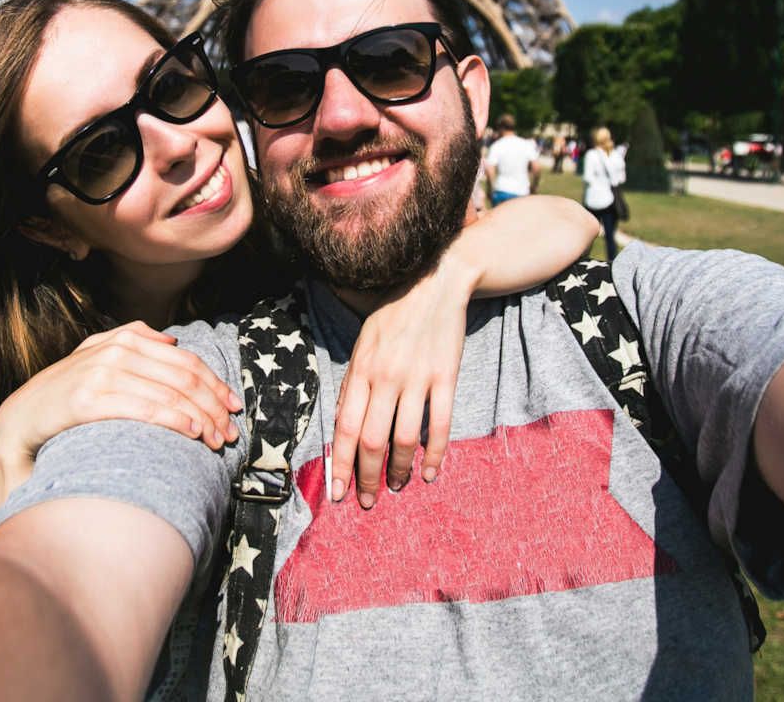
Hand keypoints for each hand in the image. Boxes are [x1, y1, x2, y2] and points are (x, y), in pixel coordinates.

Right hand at [0, 321, 241, 535]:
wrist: (19, 422)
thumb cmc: (66, 398)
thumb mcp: (98, 361)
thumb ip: (132, 342)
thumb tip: (172, 339)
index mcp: (123, 339)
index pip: (184, 359)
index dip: (214, 383)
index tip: (234, 407)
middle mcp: (113, 350)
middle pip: (182, 376)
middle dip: (213, 404)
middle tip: (232, 431)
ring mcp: (99, 372)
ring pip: (169, 393)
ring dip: (201, 418)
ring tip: (217, 440)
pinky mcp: (88, 399)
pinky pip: (144, 408)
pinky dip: (174, 420)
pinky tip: (192, 433)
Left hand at [330, 196, 596, 508]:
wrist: (436, 282)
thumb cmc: (393, 313)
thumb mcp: (364, 342)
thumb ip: (354, 382)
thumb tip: (345, 424)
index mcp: (361, 368)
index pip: (346, 427)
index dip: (341, 464)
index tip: (337, 493)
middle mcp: (387, 376)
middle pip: (374, 440)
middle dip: (368, 477)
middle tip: (367, 502)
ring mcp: (418, 378)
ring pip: (405, 438)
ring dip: (399, 471)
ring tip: (395, 487)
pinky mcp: (446, 377)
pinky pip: (439, 425)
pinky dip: (434, 455)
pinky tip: (428, 474)